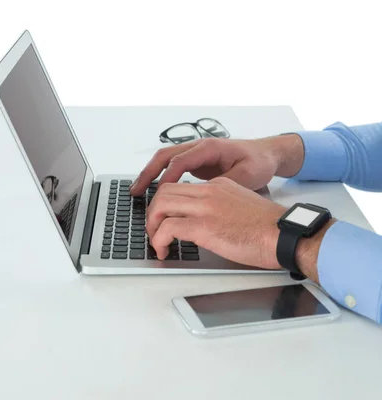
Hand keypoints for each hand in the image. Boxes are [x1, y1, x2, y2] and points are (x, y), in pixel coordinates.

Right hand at [131, 135, 303, 194]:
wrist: (267, 153)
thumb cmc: (259, 161)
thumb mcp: (248, 175)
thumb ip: (226, 184)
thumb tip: (205, 196)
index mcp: (209, 148)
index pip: (180, 161)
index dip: (167, 178)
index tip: (158, 195)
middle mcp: (199, 147)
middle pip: (165, 156)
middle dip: (148, 173)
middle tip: (136, 191)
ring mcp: (197, 154)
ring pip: (166, 160)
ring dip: (151, 174)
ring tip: (138, 192)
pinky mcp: (198, 162)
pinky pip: (173, 167)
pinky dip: (161, 176)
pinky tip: (155, 191)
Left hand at [146, 176, 285, 266]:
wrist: (284, 234)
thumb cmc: (268, 227)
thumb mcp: (241, 206)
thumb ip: (221, 207)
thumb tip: (207, 223)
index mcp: (218, 185)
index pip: (180, 187)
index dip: (165, 203)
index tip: (163, 218)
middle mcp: (209, 191)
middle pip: (164, 192)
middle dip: (153, 213)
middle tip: (154, 231)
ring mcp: (206, 207)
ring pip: (161, 205)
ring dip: (152, 226)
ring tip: (157, 243)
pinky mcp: (205, 226)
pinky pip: (168, 228)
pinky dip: (159, 240)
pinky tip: (164, 251)